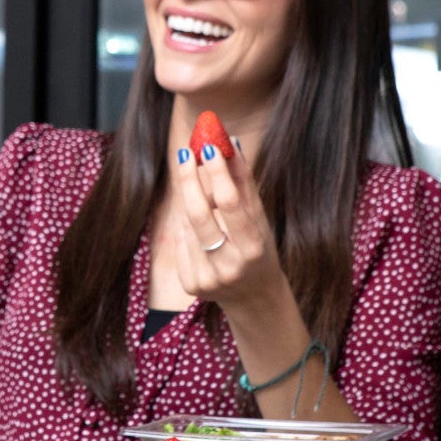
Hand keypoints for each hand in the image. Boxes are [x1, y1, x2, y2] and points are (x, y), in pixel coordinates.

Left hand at [172, 135, 289, 322]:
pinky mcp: (190, 285)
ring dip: (192, 204)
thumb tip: (230, 143)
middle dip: (190, 180)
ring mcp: (207, 278)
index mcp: (252, 249)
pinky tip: (202, 233)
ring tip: (203, 197)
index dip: (217, 174)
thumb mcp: (259, 219)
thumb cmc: (259, 249)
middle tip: (185, 153)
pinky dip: (188, 229)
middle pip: (199, 214)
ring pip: (187, 225)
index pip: (229, 204)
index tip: (207, 147)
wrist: (254, 297)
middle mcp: (229, 266)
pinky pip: (181, 242)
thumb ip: (243, 183)